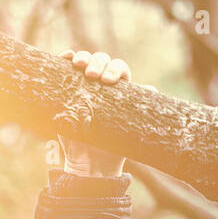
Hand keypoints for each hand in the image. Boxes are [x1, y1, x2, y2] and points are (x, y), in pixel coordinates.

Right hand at [56, 49, 153, 177]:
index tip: (108, 82)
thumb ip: (139, 110)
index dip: (115, 70)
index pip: (120, 69)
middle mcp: (101, 84)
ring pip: (85, 60)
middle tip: (92, 76)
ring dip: (83, 57)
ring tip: (79, 65)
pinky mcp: (67, 88)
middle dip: (98, 63)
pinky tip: (66, 56)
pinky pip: (66, 67)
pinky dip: (65, 58)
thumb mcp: (129, 128)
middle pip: (102, 60)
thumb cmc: (113, 146)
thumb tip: (151, 90)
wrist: (91, 162)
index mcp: (119, 90)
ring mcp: (83, 84)